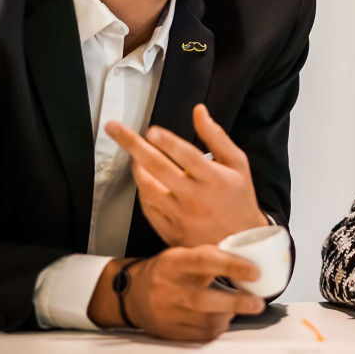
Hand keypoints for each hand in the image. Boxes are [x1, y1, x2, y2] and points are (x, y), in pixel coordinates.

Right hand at [89, 247, 265, 340]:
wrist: (132, 295)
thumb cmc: (164, 272)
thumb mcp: (182, 256)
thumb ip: (209, 259)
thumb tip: (248, 263)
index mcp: (174, 263)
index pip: (205, 261)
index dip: (232, 266)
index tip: (254, 272)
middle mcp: (171, 289)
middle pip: (205, 299)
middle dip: (236, 302)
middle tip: (257, 303)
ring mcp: (170, 313)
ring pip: (208, 320)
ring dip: (228, 314)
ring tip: (234, 306)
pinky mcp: (173, 332)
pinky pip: (204, 334)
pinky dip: (217, 326)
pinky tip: (218, 317)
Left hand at [106, 104, 267, 246]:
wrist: (240, 242)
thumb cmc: (238, 198)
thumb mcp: (237, 163)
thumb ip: (216, 136)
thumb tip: (199, 111)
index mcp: (214, 179)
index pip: (188, 156)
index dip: (168, 142)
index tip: (151, 130)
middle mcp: (195, 198)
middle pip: (158, 168)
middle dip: (133, 145)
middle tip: (114, 128)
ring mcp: (181, 216)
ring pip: (147, 188)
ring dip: (136, 167)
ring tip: (133, 155)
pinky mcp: (171, 230)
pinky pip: (147, 207)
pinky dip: (142, 190)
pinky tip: (144, 179)